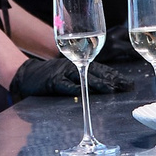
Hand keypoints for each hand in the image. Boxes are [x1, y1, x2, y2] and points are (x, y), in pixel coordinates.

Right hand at [7, 56, 128, 97]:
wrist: (25, 75)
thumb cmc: (49, 76)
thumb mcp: (69, 74)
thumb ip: (84, 78)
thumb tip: (106, 88)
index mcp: (79, 63)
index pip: (102, 69)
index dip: (116, 76)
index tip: (129, 83)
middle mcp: (73, 65)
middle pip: (97, 71)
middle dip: (114, 80)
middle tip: (128, 87)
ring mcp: (62, 72)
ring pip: (84, 77)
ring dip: (99, 84)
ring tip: (112, 90)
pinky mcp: (52, 81)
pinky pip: (65, 85)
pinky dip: (75, 88)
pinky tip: (85, 92)